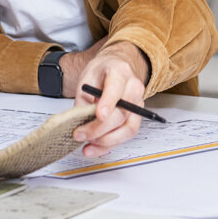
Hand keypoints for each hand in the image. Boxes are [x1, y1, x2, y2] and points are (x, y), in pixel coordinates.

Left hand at [70, 42, 147, 157]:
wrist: (114, 70)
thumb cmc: (101, 74)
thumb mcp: (86, 79)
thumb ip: (84, 99)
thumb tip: (79, 122)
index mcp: (120, 71)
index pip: (117, 88)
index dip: (108, 102)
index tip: (99, 115)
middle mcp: (134, 88)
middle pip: (122, 112)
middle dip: (99, 128)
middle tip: (80, 134)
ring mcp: (138, 105)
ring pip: (127, 129)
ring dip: (106, 141)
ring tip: (87, 143)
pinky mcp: (136, 119)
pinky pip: (126, 136)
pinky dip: (109, 146)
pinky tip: (94, 148)